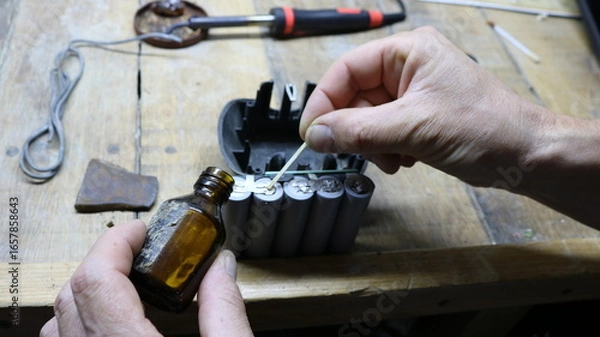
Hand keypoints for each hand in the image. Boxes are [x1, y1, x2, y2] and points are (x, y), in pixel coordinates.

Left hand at [40, 220, 252, 336]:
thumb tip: (221, 265)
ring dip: (87, 289)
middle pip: (71, 294)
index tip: (141, 230)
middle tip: (140, 247)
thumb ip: (225, 311)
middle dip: (104, 258)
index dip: (115, 243)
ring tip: (127, 279)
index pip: (96, 281)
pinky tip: (116, 315)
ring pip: (58, 322)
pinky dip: (80, 317)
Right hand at [300, 26, 544, 186]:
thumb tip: (316, 135)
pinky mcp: (417, 118)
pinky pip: (382, 132)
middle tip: (358, 151)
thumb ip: (358, 131)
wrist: (524, 156)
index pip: (347, 70)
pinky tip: (406, 158)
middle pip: (354, 96)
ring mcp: (412, 94)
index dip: (324, 101)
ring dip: (373, 144)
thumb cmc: (484, 128)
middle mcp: (407, 68)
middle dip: (355, 129)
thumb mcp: (413, 127)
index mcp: (408, 52)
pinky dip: (386, 150)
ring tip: (396, 156)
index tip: (310, 132)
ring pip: (366, 119)